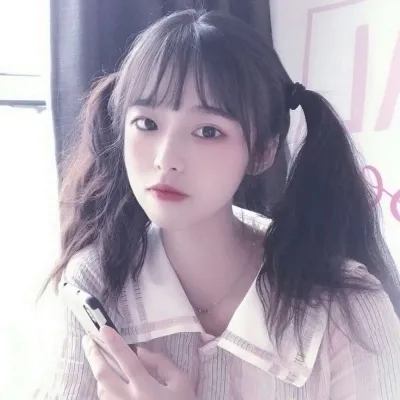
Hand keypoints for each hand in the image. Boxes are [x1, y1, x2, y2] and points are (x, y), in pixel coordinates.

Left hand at [82, 326, 197, 399]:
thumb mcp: (181, 383)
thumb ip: (162, 364)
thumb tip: (140, 351)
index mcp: (147, 388)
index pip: (127, 361)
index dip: (115, 343)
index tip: (104, 328)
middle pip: (104, 375)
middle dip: (93, 355)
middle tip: (87, 340)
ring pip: (101, 389)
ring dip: (97, 370)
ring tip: (95, 356)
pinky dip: (103, 386)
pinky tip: (105, 378)